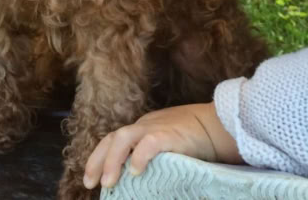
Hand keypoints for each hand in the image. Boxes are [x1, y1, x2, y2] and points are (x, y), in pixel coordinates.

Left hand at [82, 102, 241, 189]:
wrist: (217, 124)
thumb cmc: (194, 141)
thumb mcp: (167, 147)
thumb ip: (152, 159)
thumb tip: (137, 183)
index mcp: (142, 130)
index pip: (113, 140)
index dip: (98, 158)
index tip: (90, 180)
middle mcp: (145, 127)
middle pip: (113, 138)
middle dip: (98, 161)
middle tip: (91, 184)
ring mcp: (156, 128)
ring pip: (124, 137)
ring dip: (113, 160)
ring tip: (109, 183)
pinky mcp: (170, 134)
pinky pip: (150, 143)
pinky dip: (140, 156)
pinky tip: (135, 172)